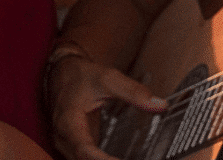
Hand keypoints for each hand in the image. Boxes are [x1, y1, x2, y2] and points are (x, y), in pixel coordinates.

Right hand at [47, 55, 166, 159]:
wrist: (62, 72)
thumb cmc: (82, 75)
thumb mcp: (109, 78)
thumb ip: (133, 92)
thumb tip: (160, 105)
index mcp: (68, 122)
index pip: (84, 150)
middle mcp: (63, 137)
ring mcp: (67, 143)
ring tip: (131, 159)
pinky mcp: (74, 145)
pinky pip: (87, 159)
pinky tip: (121, 159)